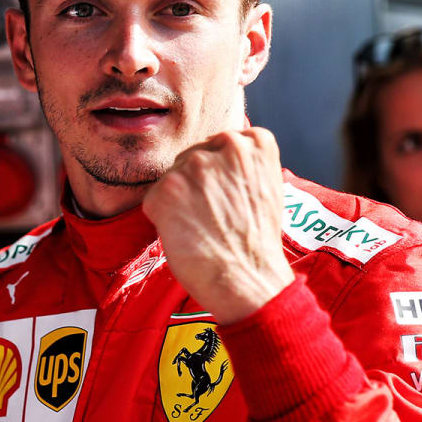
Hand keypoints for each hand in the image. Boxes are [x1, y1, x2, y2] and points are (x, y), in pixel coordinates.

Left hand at [142, 128, 294, 323]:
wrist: (248, 279)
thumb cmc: (257, 242)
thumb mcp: (267, 187)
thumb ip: (242, 165)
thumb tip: (213, 158)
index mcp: (255, 141)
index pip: (221, 145)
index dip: (220, 174)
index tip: (229, 197)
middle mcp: (225, 145)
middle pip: (194, 157)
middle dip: (197, 184)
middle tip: (213, 216)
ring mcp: (193, 166)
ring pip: (173, 177)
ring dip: (179, 200)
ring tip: (202, 227)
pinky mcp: (166, 189)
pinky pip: (154, 198)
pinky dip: (163, 218)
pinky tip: (186, 235)